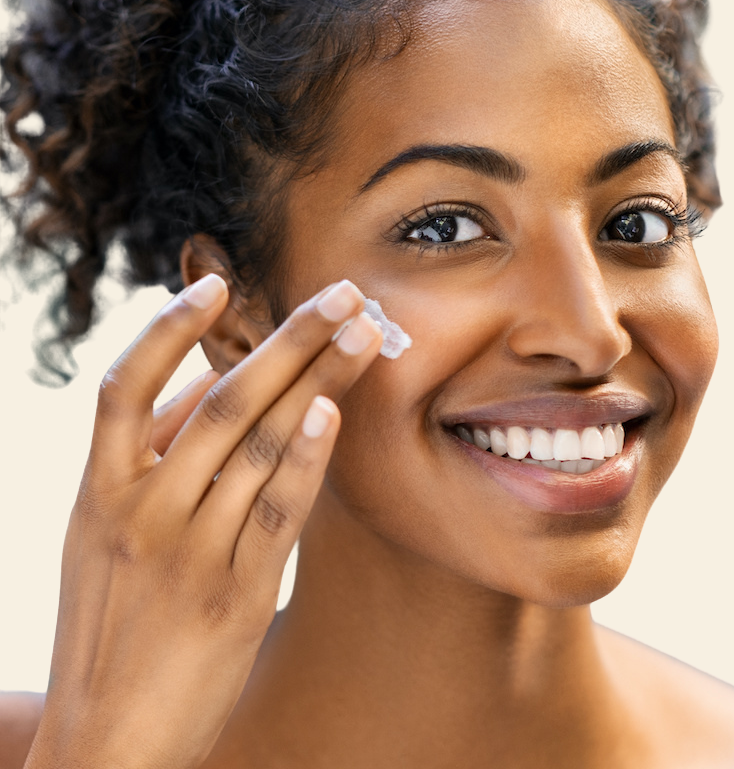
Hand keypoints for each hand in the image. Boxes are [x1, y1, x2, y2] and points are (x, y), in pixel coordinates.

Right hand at [24, 276, 381, 768]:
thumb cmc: (111, 629)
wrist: (108, 742)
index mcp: (99, 492)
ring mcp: (188, 552)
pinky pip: (276, 512)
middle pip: (218, 402)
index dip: (166, 331)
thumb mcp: (100, 541)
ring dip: (316, 381)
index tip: (215, 283)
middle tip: (341, 293)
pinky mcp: (235, 594)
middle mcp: (141, 512)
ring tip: (362, 334)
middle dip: (286, 339)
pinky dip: (304, 458)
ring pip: (256, 444)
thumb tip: (193, 389)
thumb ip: (145, 464)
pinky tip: (333, 412)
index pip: (123, 389)